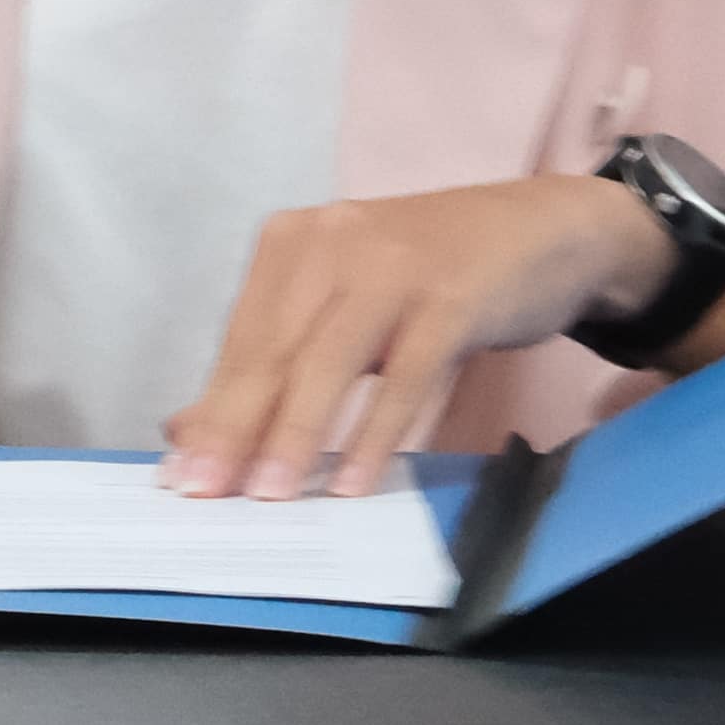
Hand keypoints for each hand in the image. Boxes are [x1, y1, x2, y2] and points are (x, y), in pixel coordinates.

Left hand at [156, 174, 668, 497]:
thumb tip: (188, 431)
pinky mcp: (451, 295)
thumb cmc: (427, 277)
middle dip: (235, 429)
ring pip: (329, 360)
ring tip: (270, 495)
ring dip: (295, 434)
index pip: (241, 340)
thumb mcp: (342, 308)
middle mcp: (333, 240)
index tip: (184, 476)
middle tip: (206, 494)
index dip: (213, 412)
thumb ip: (272, 362)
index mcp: (293, 242)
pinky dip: (375, 431)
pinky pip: (404, 374)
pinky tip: (352, 479)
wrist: (540, 229)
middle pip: (273, 350)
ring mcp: (393, 264)